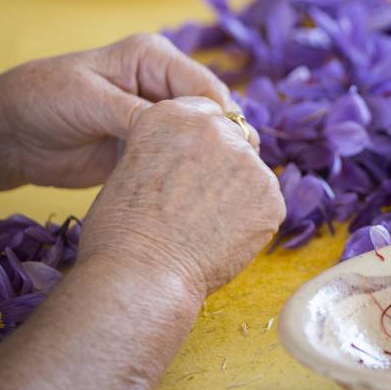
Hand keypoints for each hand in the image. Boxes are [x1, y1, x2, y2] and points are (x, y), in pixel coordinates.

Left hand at [0, 33, 242, 191]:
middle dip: (222, 143)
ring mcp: (156, 119)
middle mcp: (161, 85)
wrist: (2, 136)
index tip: (233, 151)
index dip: (221, 119)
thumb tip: (188, 132)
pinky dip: (188, 177)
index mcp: (153, 58)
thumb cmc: (38, 100)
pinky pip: (178, 162)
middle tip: (232, 176)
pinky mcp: (146, 149)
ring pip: (199, 141)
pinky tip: (197, 197)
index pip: (205, 87)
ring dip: (207, 162)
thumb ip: (138, 114)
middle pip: (210, 114)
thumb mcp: (89, 101)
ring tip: (218, 190)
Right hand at [78, 97, 285, 298]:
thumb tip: (193, 160)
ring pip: (251, 171)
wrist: (140, 276)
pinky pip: (265, 202)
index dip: (199, 144)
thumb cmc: (119, 233)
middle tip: (201, 202)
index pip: (205, 114)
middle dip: (222, 164)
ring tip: (206, 226)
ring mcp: (247, 160)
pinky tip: (222, 239)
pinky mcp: (271, 194)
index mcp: (173, 114)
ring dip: (237, 191)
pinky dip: (251, 218)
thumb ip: (169, 150)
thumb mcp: (131, 167)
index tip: (191, 167)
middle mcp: (214, 127)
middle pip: (233, 138)